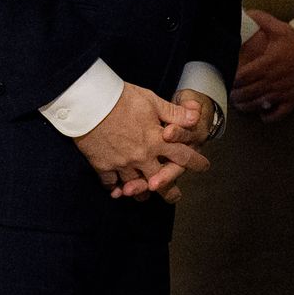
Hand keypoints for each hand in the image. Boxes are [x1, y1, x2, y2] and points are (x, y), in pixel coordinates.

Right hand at [73, 83, 209, 203]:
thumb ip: (174, 113)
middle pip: (160, 181)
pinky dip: (114, 187)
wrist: (89, 102)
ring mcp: (122, 164)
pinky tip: (116, 189)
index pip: (183, 156)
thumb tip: (196, 118)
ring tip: (144, 194)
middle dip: (170, 190)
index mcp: (156, 141)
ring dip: (141, 191)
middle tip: (174, 196)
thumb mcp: (151, 101)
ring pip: (135, 186)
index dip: (196, 162)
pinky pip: (111, 183)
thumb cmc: (122, 98)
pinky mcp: (103, 166)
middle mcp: (141, 157)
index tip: (203, 166)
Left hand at [231, 10, 293, 122]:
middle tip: (230, 93)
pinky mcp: (293, 100)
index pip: (241, 77)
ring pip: (259, 104)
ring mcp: (282, 92)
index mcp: (266, 64)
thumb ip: (262, 20)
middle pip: (247, 92)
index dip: (232, 80)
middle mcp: (272, 81)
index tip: (227, 79)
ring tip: (240, 104)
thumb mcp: (280, 29)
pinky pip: (279, 114)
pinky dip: (269, 117)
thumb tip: (247, 11)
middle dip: (236, 95)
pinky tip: (262, 114)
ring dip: (246, 106)